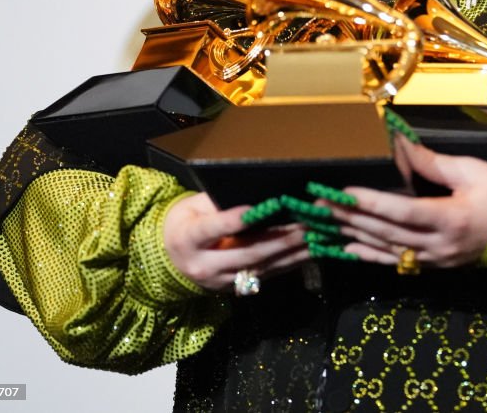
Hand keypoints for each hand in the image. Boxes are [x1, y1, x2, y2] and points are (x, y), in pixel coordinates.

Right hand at [163, 192, 308, 291]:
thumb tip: (258, 197)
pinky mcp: (234, 289)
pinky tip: (308, 253)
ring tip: (317, 238)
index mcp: (187, 239)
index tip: (259, 208)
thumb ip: (219, 203)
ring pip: (261, 267)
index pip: (212, 229)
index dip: (235, 220)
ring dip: (292, 253)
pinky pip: (266, 276)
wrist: (169, 259)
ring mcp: (220, 281)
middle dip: (280, 239)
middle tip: (307, 226)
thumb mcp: (193, 206)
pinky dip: (289, 263)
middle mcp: (203, 265)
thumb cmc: (186, 222)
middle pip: (246, 252)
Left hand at [330, 138, 486, 269]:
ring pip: (388, 249)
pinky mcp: (436, 265)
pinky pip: (398, 262)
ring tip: (327, 226)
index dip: (369, 202)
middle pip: (387, 232)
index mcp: (449, 218)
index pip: (401, 211)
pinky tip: (350, 250)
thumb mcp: (470, 170)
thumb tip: (400, 144)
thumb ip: (431, 162)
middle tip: (320, 206)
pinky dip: (372, 256)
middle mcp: (439, 245)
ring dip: (355, 237)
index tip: (342, 192)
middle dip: (351, 218)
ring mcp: (437, 260)